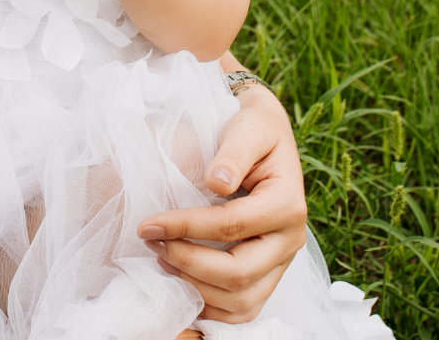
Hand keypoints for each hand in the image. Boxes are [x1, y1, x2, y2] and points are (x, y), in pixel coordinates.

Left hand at [137, 88, 307, 321]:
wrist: (266, 139)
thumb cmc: (253, 130)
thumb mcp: (247, 129)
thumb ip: (233, 153)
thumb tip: (216, 183)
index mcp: (288, 204)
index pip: (232, 225)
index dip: (186, 227)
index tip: (148, 223)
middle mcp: (290, 240)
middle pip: (238, 274)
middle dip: (187, 262)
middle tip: (151, 242)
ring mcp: (281, 263)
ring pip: (241, 301)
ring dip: (195, 287)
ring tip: (162, 258)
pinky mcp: (267, 275)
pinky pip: (242, 309)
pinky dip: (209, 305)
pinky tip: (179, 279)